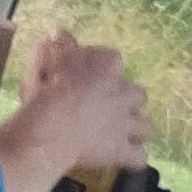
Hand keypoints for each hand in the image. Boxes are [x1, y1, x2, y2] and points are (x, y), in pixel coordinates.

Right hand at [17, 27, 150, 169]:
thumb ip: (58, 46)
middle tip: (106, 107)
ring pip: (146, 126)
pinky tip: (123, 159)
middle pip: (137, 93)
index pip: (111, 60)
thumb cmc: (45, 91)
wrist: (50, 127)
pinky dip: (132, 159)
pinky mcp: (122, 150)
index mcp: (107, 66)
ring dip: (136, 129)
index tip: (84, 76)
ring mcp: (126, 123)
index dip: (99, 68)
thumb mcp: (47, 60)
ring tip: (120, 135)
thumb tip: (58, 32)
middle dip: (127, 100)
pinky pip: (138, 157)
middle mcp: (123, 92)